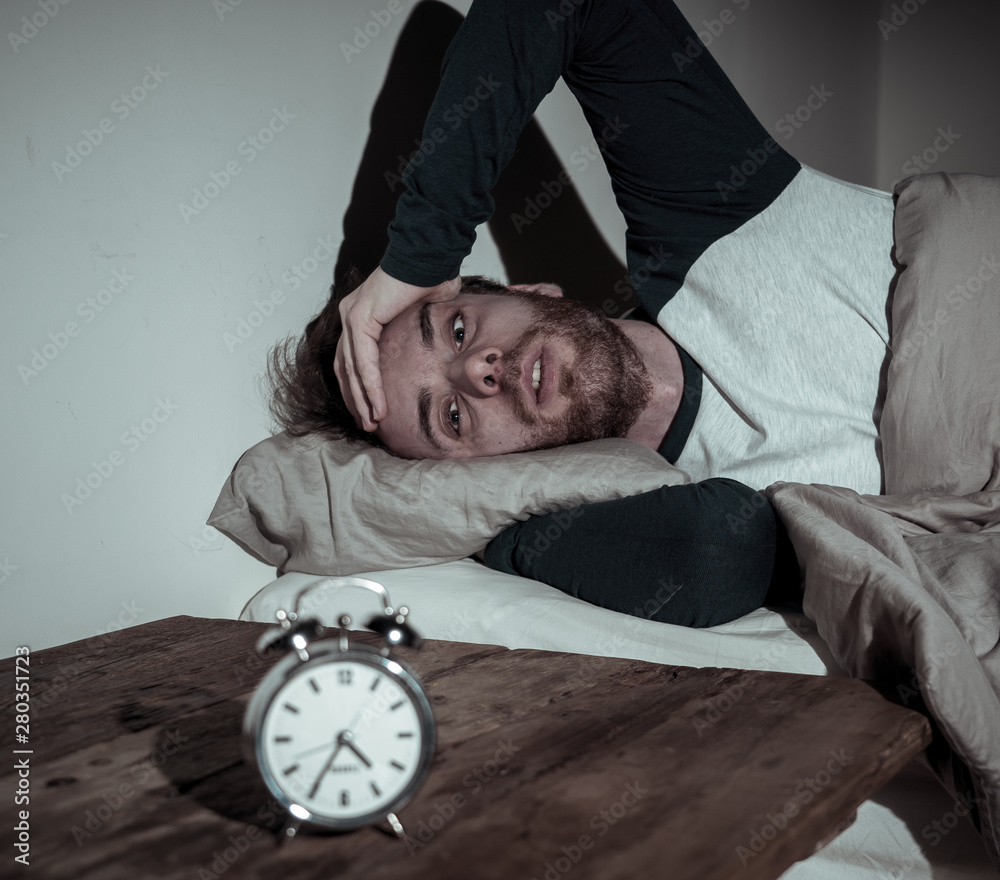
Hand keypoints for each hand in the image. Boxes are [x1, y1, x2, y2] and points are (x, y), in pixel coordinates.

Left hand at [334, 266, 460, 430]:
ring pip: (352, 369)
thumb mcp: (424, 314)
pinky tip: (378, 406)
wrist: (432, 256)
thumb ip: (419, 334)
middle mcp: (351, 315)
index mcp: (363, 314)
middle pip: (347, 368)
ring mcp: (352, 316)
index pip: (354, 358)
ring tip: (373, 423)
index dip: (360, 386)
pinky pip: (363, 361)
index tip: (370, 410)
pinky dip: (370, 386)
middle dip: (357, 400)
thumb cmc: (434, 276)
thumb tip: (437, 350)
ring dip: (363, 400)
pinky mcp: (360, 318)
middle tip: (368, 425)